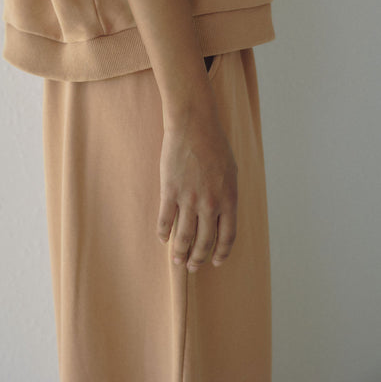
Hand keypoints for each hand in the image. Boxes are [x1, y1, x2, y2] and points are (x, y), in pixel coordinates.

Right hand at [156, 89, 237, 271]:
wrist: (194, 125)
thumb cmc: (215, 144)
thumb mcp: (231, 172)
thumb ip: (227, 195)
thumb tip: (223, 214)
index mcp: (229, 199)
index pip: (227, 237)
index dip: (221, 252)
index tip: (215, 262)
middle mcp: (210, 204)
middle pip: (205, 241)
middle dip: (199, 258)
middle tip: (193, 267)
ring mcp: (189, 198)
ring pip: (184, 236)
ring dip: (181, 252)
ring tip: (177, 261)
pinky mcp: (170, 190)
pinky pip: (166, 219)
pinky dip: (163, 232)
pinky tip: (162, 238)